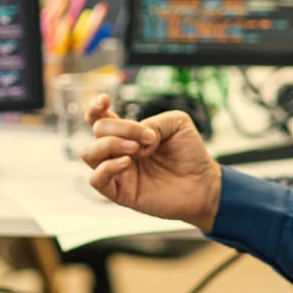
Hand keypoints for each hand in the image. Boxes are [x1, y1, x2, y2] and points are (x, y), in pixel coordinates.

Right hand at [78, 93, 223, 230]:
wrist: (203, 184)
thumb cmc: (190, 154)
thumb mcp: (177, 123)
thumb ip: (153, 121)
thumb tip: (135, 138)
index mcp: (128, 134)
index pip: (99, 118)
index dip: (95, 107)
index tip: (105, 100)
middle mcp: (118, 151)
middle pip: (97, 130)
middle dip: (119, 128)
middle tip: (148, 138)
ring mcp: (117, 172)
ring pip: (88, 153)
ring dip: (110, 145)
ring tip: (136, 149)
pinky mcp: (120, 193)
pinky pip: (96, 180)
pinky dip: (107, 167)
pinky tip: (128, 163)